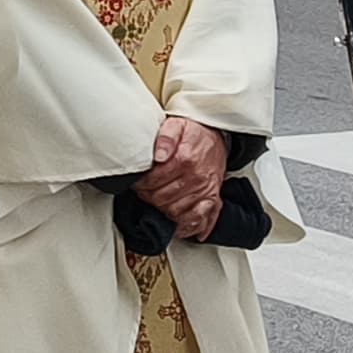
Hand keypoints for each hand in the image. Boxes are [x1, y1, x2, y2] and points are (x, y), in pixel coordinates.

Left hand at [137, 114, 229, 236]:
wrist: (216, 136)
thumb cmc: (194, 132)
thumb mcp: (176, 125)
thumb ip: (165, 137)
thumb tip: (158, 154)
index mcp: (185, 159)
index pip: (154, 181)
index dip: (141, 184)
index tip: (136, 182)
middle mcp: (196, 178)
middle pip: (163, 199)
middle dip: (148, 197)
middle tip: (142, 193)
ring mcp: (205, 190)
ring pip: (177, 212)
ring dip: (162, 211)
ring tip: (155, 203)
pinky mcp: (212, 198)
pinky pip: (201, 219)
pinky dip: (189, 226)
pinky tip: (178, 227)